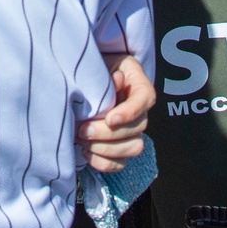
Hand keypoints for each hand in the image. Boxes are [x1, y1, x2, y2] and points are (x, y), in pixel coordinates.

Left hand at [77, 53, 154, 171]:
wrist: (83, 83)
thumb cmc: (93, 70)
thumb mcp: (100, 63)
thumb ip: (106, 72)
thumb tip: (117, 80)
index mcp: (138, 87)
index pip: (144, 100)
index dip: (129, 112)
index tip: (110, 119)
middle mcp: (141, 112)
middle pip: (137, 129)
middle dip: (107, 134)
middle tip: (83, 129)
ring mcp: (132, 132)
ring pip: (133, 148)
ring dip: (105, 149)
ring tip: (83, 140)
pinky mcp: (120, 149)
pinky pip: (120, 163)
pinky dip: (103, 162)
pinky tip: (86, 151)